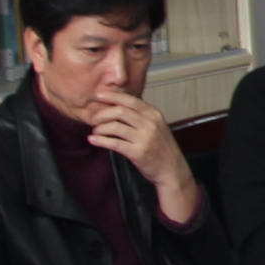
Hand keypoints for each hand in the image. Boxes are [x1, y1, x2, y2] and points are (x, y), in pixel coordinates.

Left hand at [82, 91, 201, 226]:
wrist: (172, 169)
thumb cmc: (160, 146)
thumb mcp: (156, 125)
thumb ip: (140, 114)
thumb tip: (117, 104)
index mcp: (153, 113)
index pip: (129, 100)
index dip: (112, 96)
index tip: (98, 95)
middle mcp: (150, 123)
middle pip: (120, 111)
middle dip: (102, 114)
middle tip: (93, 119)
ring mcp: (144, 138)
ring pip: (115, 127)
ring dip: (100, 128)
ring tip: (95, 131)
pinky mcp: (137, 152)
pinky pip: (114, 143)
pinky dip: (100, 140)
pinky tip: (93, 139)